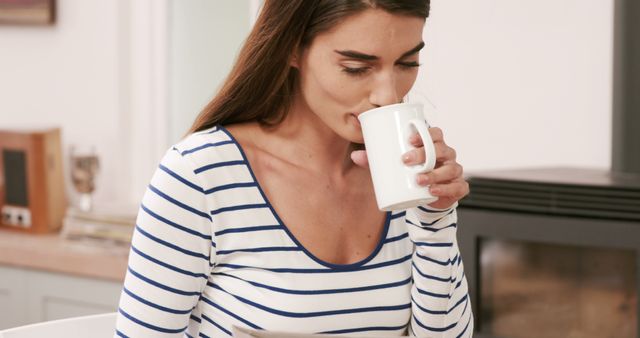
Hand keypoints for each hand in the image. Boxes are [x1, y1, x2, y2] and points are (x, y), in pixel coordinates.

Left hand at [350, 127, 468, 209]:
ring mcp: (455, 171)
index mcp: (434, 144)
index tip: (409, 140)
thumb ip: (376, 160)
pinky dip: (445, 189)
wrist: (427, 197)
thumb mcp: (394, 165)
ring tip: (417, 179)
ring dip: (433, 173)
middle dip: (424, 154)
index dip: (425, 134)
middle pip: (440, 149)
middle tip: (405, 160)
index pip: (435, 133)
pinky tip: (433, 191)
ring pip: (449, 168)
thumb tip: (356, 156)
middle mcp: (447, 155)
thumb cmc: (411, 173)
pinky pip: (457, 186)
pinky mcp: (458, 187)